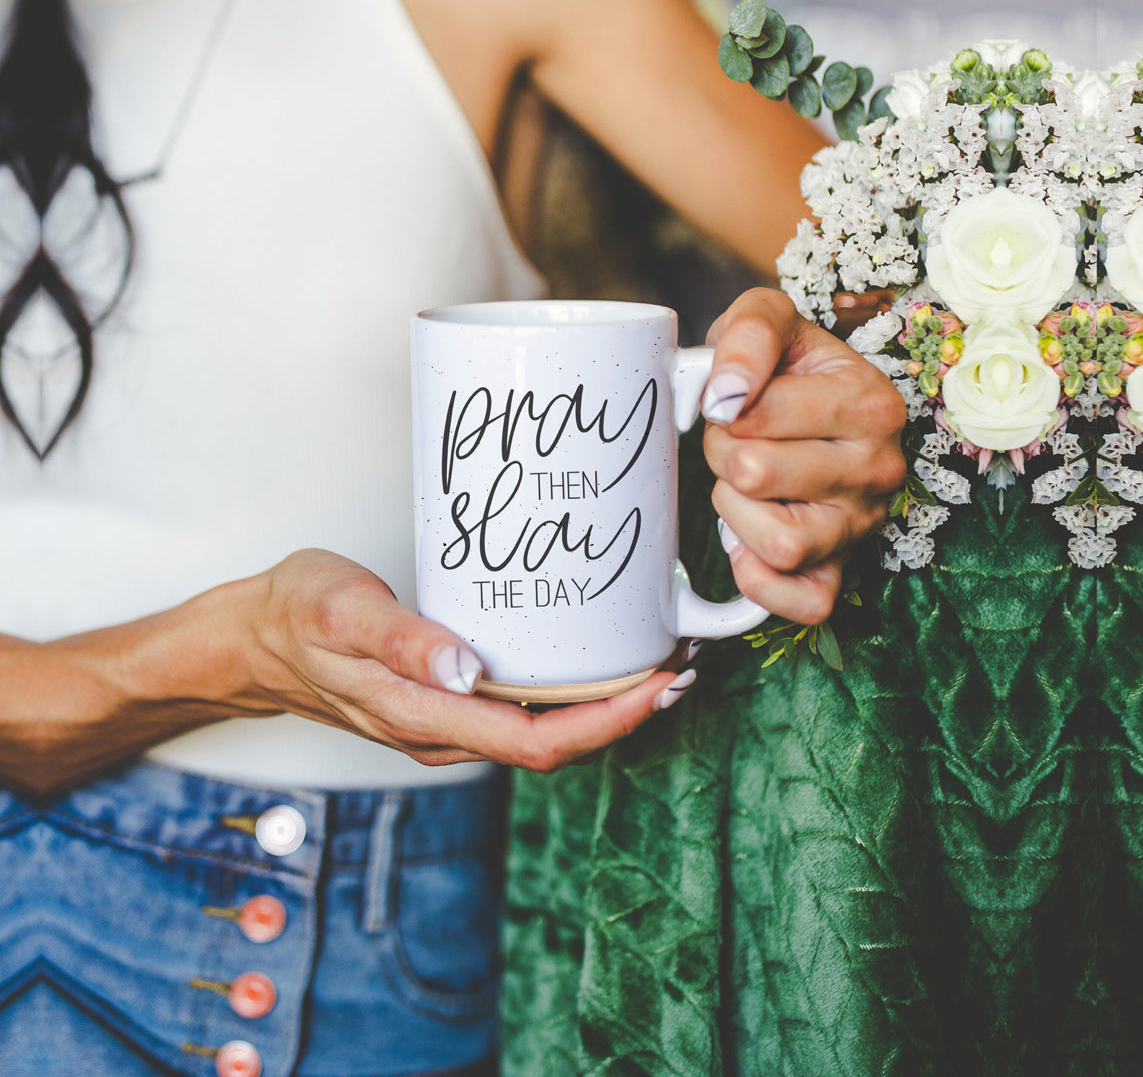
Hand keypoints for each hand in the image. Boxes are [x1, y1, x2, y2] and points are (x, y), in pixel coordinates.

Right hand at [234, 550, 686, 772]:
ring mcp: (440, 726)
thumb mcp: (339, 610)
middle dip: (623, 715)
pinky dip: (563, 696)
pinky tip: (583, 661)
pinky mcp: (440, 707)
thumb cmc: (294, 615)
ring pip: (536, 734)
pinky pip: (515, 715)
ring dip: (600, 707)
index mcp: (422, 717)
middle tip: (679, 664)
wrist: (250, 640)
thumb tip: (464, 671)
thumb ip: (401, 640)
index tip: (660, 683)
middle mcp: (439, 734)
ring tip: (649, 659)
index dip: (608, 721)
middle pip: (551, 746)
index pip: (535, 742)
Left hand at [700, 288, 906, 623]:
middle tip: (738, 443)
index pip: (753, 414)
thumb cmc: (787, 367)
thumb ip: (748, 333)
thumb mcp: (770, 319)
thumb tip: (725, 394)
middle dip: (723, 455)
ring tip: (748, 487)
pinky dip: (759, 580)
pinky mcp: (839, 575)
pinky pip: (800, 603)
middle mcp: (880, 470)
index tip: (738, 401)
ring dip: (736, 514)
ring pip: (777, 544)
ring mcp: (863, 528)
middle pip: (754, 476)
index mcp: (871, 404)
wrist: (810, 407)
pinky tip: (749, 541)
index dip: (723, 407)